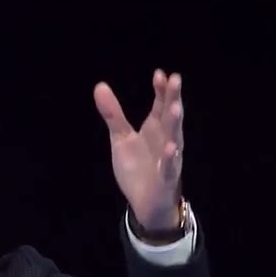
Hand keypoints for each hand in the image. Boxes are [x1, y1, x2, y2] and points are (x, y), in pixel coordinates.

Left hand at [94, 70, 185, 231]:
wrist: (146, 202)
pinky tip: (170, 148)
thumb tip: (99, 86)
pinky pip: (168, 168)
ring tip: (176, 107)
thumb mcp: (121, 138)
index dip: (160, 90)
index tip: (159, 74)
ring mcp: (168, 159)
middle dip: (173, 99)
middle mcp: (165, 140)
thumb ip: (113, 114)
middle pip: (170, 116)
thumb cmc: (138, 168)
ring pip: (174, 139)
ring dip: (175, 123)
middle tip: (175, 79)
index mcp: (155, 128)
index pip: (160, 105)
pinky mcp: (166, 179)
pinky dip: (169, 159)